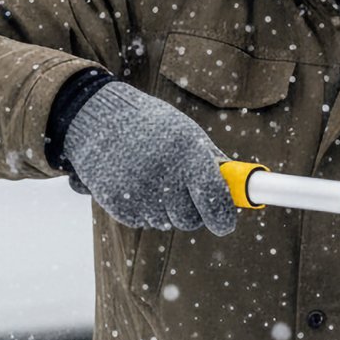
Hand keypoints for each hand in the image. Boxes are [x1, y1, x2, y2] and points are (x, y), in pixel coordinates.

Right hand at [60, 81, 236, 233]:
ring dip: (163, 208)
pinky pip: (141, 220)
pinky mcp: (117, 202)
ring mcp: (138, 191)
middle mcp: (163, 174)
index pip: (215, 201)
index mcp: (187, 154)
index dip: (223, 218)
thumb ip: (213, 164)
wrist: (98, 117)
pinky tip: (133, 182)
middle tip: (181, 191)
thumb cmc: (153, 126)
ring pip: (165, 222)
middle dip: (190, 211)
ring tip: (150, 176)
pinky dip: (141, 208)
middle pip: (189, 220)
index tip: (224, 222)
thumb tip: (241, 191)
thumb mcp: (187, 135)